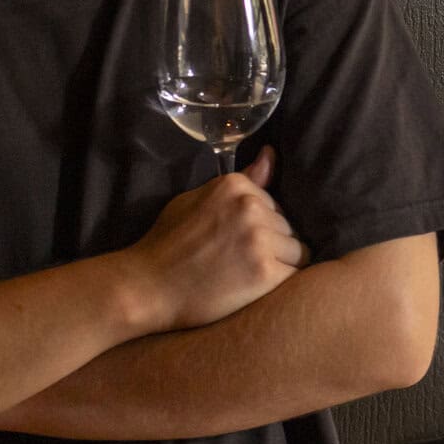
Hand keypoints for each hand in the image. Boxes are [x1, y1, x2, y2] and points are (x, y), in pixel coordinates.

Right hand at [121, 150, 307, 331]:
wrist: (145, 288)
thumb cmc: (167, 244)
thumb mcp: (196, 200)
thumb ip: (241, 182)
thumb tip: (271, 155)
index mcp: (234, 185)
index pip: (275, 204)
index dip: (261, 226)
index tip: (238, 242)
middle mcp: (250, 206)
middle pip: (288, 226)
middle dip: (273, 244)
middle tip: (241, 263)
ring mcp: (259, 239)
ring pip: (297, 250)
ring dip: (280, 264)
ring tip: (248, 276)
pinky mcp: (266, 272)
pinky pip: (297, 274)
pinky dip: (282, 283)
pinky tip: (257, 289)